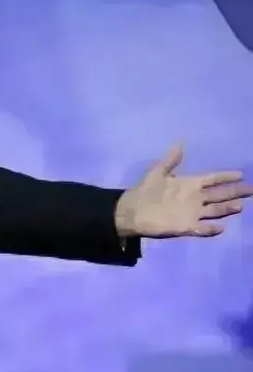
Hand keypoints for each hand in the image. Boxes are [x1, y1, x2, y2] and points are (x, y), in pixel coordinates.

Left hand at [115, 144, 251, 238]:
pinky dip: (211, 229)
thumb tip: (180, 142)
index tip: (240, 174)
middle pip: (219, 195)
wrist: (130, 210)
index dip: (225, 176)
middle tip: (252, 189)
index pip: (212, 179)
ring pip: (215, 210)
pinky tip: (221, 227)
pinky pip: (201, 228)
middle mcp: (195, 198)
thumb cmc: (144, 190)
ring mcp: (191, 213)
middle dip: (236, 192)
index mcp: (189, 184)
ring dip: (227, 209)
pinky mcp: (185, 226)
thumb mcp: (157, 172)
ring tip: (240, 205)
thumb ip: (171, 160)